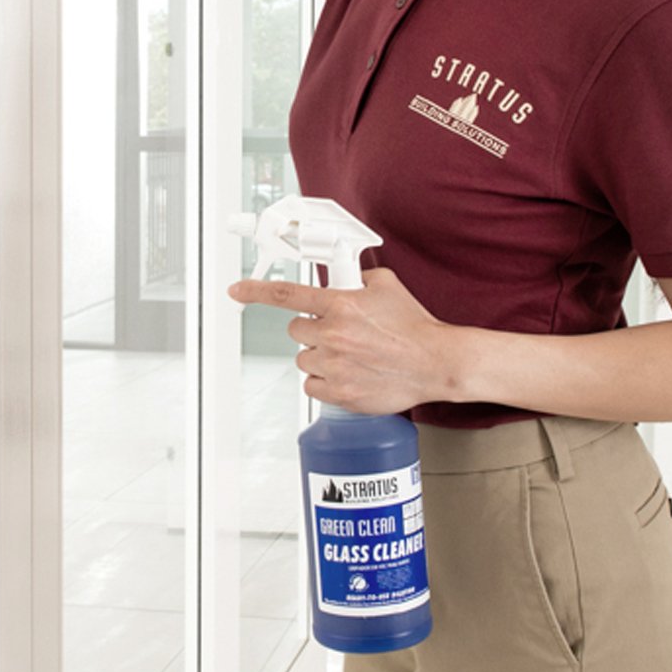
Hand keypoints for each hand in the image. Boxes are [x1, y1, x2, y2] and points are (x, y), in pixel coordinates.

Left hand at [228, 263, 461, 415]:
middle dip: (313, 330)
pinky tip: (348, 374)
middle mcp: (333, 334)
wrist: (435, 362)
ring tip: (351, 355)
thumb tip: (341, 278)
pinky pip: (312, 385)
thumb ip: (356, 278)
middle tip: (339, 333)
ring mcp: (334, 365)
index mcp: (341, 305)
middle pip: (296, 331)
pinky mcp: (339, 392)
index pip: (287, 295)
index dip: (255, 291)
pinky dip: (325, 381)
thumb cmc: (414, 327)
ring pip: (304, 359)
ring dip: (320, 356)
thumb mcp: (386, 286)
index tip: (236, 290)